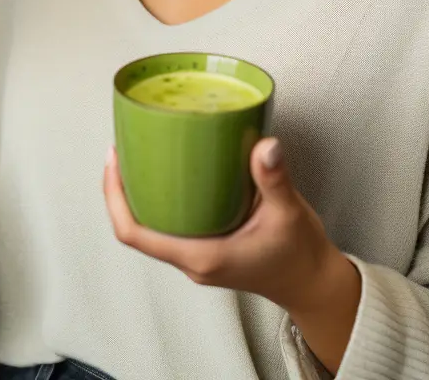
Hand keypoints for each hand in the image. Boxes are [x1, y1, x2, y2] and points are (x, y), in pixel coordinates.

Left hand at [103, 137, 335, 312]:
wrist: (314, 283)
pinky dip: (164, 197)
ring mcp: (199, 255)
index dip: (115, 198)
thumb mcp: (288, 214)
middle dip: (124, 187)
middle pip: (138, 227)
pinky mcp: (208, 246)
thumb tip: (264, 146)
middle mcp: (193, 259)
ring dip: (142, 192)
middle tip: (125, 145)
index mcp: (201, 256)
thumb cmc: (299, 257)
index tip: (115, 160)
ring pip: (154, 225)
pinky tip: (173, 171)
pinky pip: (173, 223)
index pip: (136, 234)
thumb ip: (274, 180)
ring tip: (142, 152)